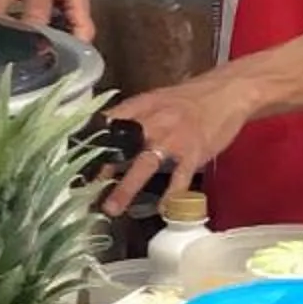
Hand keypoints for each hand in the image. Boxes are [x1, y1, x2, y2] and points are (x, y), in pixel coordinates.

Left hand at [100, 73, 255, 213]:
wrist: (228, 93)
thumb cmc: (190, 99)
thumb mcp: (157, 100)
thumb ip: (134, 118)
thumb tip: (108, 135)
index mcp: (141, 106)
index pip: (107, 123)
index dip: (89, 143)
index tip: (74, 162)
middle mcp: (153, 121)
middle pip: (121, 147)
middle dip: (102, 169)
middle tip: (87, 191)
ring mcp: (174, 138)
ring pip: (144, 165)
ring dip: (126, 189)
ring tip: (112, 209)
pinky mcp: (194, 152)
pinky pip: (179, 179)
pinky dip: (170, 196)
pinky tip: (162, 210)